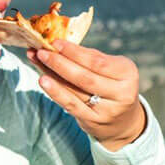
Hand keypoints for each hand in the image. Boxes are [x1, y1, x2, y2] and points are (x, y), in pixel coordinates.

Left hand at [34, 39, 148, 151]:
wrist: (123, 121)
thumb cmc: (113, 86)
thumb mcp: (113, 69)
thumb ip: (91, 58)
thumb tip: (59, 44)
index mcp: (128, 74)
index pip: (98, 62)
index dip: (75, 52)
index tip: (56, 42)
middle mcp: (121, 94)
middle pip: (85, 77)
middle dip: (60, 62)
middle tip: (42, 51)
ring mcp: (107, 110)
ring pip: (75, 91)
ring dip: (53, 74)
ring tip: (37, 60)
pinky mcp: (93, 122)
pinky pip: (71, 105)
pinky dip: (55, 92)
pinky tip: (43, 80)